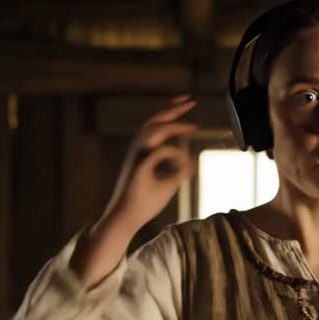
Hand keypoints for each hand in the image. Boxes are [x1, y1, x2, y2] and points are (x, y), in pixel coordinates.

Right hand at [101, 94, 198, 230]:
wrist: (125, 219)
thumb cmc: (144, 204)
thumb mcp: (167, 185)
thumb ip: (178, 172)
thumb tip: (191, 164)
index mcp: (143, 153)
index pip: (157, 127)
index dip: (172, 116)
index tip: (189, 109)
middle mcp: (137, 151)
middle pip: (153, 122)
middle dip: (172, 109)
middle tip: (190, 100)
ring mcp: (135, 158)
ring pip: (150, 131)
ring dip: (172, 125)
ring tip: (193, 126)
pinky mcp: (136, 168)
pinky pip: (157, 152)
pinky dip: (172, 154)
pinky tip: (183, 166)